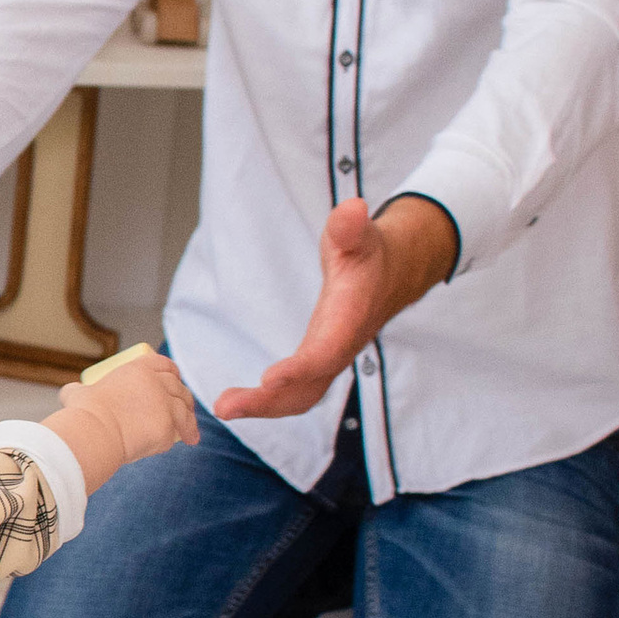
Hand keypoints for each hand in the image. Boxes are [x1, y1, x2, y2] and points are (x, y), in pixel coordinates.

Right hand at [47, 348, 196, 490]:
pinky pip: (176, 433)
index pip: (163, 364)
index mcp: (137, 369)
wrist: (93, 433)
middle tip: (184, 409)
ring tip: (191, 433)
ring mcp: (164, 405)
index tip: (175, 380)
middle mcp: (155, 383)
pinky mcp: (167, 427)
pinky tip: (180, 443)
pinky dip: (178, 438)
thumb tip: (72, 391)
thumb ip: (78, 390)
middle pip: (178, 387)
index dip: (172, 372)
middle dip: (185, 398)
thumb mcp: (77, 394)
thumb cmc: (83, 414)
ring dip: (190, 421)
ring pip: (185, 410)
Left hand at [215, 197, 458, 420]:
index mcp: (349, 319)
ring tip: (225, 407)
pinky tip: (241, 403)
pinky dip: (272, 402)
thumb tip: (351, 209)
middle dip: (270, 401)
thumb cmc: (369, 252)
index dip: (299, 369)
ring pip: (303, 395)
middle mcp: (341, 346)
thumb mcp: (358, 233)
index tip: (268, 379)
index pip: (325, 352)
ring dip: (265, 407)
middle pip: (309, 387)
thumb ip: (350, 227)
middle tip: (225, 406)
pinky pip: (299, 391)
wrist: (394, 271)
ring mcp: (332, 357)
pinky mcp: (321, 359)